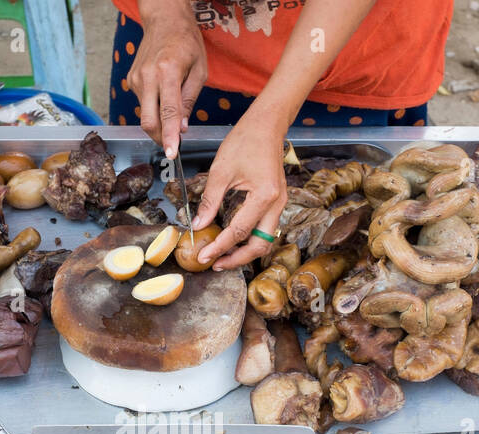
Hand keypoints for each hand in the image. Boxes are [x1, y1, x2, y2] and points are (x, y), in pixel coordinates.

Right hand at [127, 4, 207, 158]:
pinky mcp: (131, 79)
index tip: (171, 153)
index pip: (168, 112)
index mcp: (168, 71)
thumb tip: (182, 128)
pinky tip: (162, 94)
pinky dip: (153, 108)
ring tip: (172, 105)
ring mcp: (136, 78)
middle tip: (172, 143)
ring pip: (145, 115)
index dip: (170, 136)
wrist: (164, 19)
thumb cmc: (187, 42)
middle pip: (148, 121)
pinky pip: (142, 104)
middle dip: (160, 137)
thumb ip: (190, 100)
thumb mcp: (200, 70)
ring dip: (158, 121)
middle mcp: (148, 76)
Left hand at [192, 114, 286, 269]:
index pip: (239, 231)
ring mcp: (280, 204)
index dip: (220, 247)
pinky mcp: (276, 202)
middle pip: (260, 245)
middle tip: (215, 263)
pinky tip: (233, 241)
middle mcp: (277, 204)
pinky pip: (265, 229)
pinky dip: (250, 239)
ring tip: (222, 256)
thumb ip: (209, 201)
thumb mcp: (221, 171)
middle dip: (237, 258)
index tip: (203, 256)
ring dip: (245, 251)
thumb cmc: (245, 141)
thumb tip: (198, 225)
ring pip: (265, 240)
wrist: (266, 125)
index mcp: (264, 196)